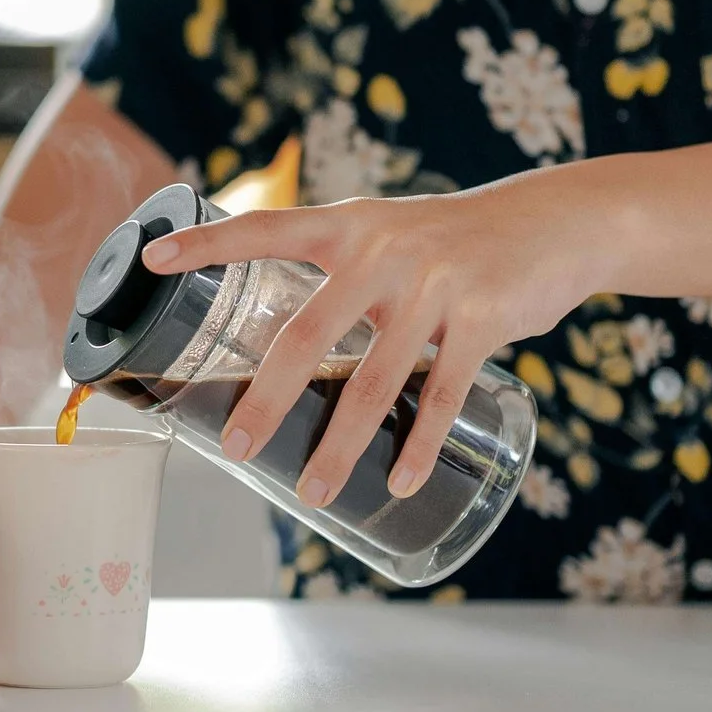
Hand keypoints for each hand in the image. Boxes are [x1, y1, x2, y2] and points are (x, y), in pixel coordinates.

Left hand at [142, 181, 605, 506]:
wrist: (558, 222)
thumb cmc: (456, 240)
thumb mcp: (392, 233)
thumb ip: (342, 273)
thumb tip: (286, 340)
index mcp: (350, 225)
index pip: (264, 228)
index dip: (207, 243)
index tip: (153, 261)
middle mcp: (383, 250)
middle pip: (307, 335)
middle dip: (267, 400)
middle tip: (235, 448)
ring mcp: (434, 284)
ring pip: (373, 380)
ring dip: (341, 445)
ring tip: (315, 490)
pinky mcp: (482, 317)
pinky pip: (441, 394)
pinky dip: (418, 446)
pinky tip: (397, 481)